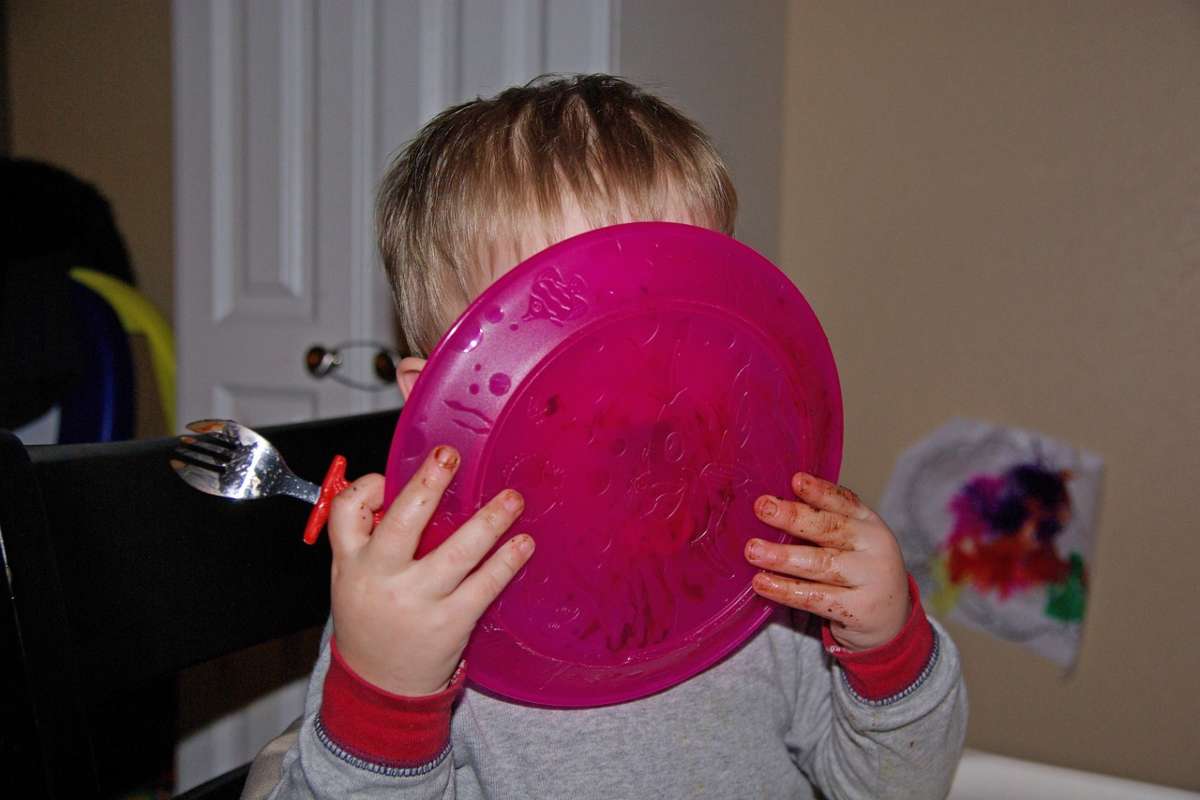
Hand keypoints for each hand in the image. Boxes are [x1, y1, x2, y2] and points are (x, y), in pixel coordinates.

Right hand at [328, 446, 533, 695]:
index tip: (390, 476)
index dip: (366, 486)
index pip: (346, 511)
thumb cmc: (370, 621)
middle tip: (450, 455)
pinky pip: (484, 585)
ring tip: (513, 499)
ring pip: (457, 552)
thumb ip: (368, 539)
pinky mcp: (450, 623)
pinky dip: (506, 562)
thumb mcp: (351, 578)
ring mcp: (417, 601)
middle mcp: (382, 578)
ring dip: (489, 521)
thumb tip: (404, 488)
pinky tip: (523, 544)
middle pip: (403, 521)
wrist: (380, 687)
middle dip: (428, 483)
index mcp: (351, 562)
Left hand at [745, 472, 908, 651]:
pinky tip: (762, 582)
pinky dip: (785, 590)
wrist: (892, 620)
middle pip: (831, 530)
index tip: (795, 480)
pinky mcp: (858, 610)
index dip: (819, 491)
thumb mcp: (854, 541)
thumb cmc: (859, 571)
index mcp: (870, 524)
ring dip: (783, 556)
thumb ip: (825, 523)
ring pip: (821, 564)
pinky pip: (815, 598)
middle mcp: (875, 548)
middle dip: (794, 518)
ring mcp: (870, 580)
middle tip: (762, 508)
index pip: (844, 503)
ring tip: (753, 550)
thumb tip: (774, 506)